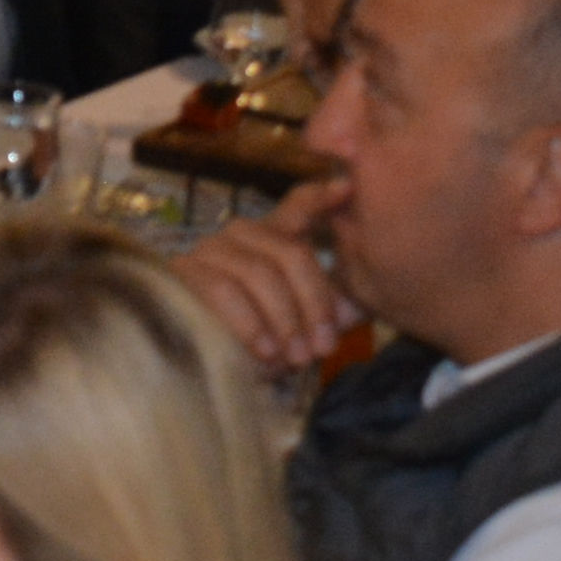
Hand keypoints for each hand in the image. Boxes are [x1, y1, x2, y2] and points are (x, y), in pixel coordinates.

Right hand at [170, 186, 350, 376]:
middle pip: (290, 252)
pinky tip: (266, 352)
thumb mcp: (310, 323)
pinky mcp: (183, 270)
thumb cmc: (266, 342)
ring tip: (297, 358)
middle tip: (324, 347)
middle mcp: (242, 233)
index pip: (299, 204)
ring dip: (285, 320)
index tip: (347, 190)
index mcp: (275, 236)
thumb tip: (377, 291)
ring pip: (260, 273)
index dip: (321, 196)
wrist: (208, 371)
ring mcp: (210, 248)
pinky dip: (250, 323)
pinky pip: (224, 290)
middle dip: (313, 303)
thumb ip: (339, 305)